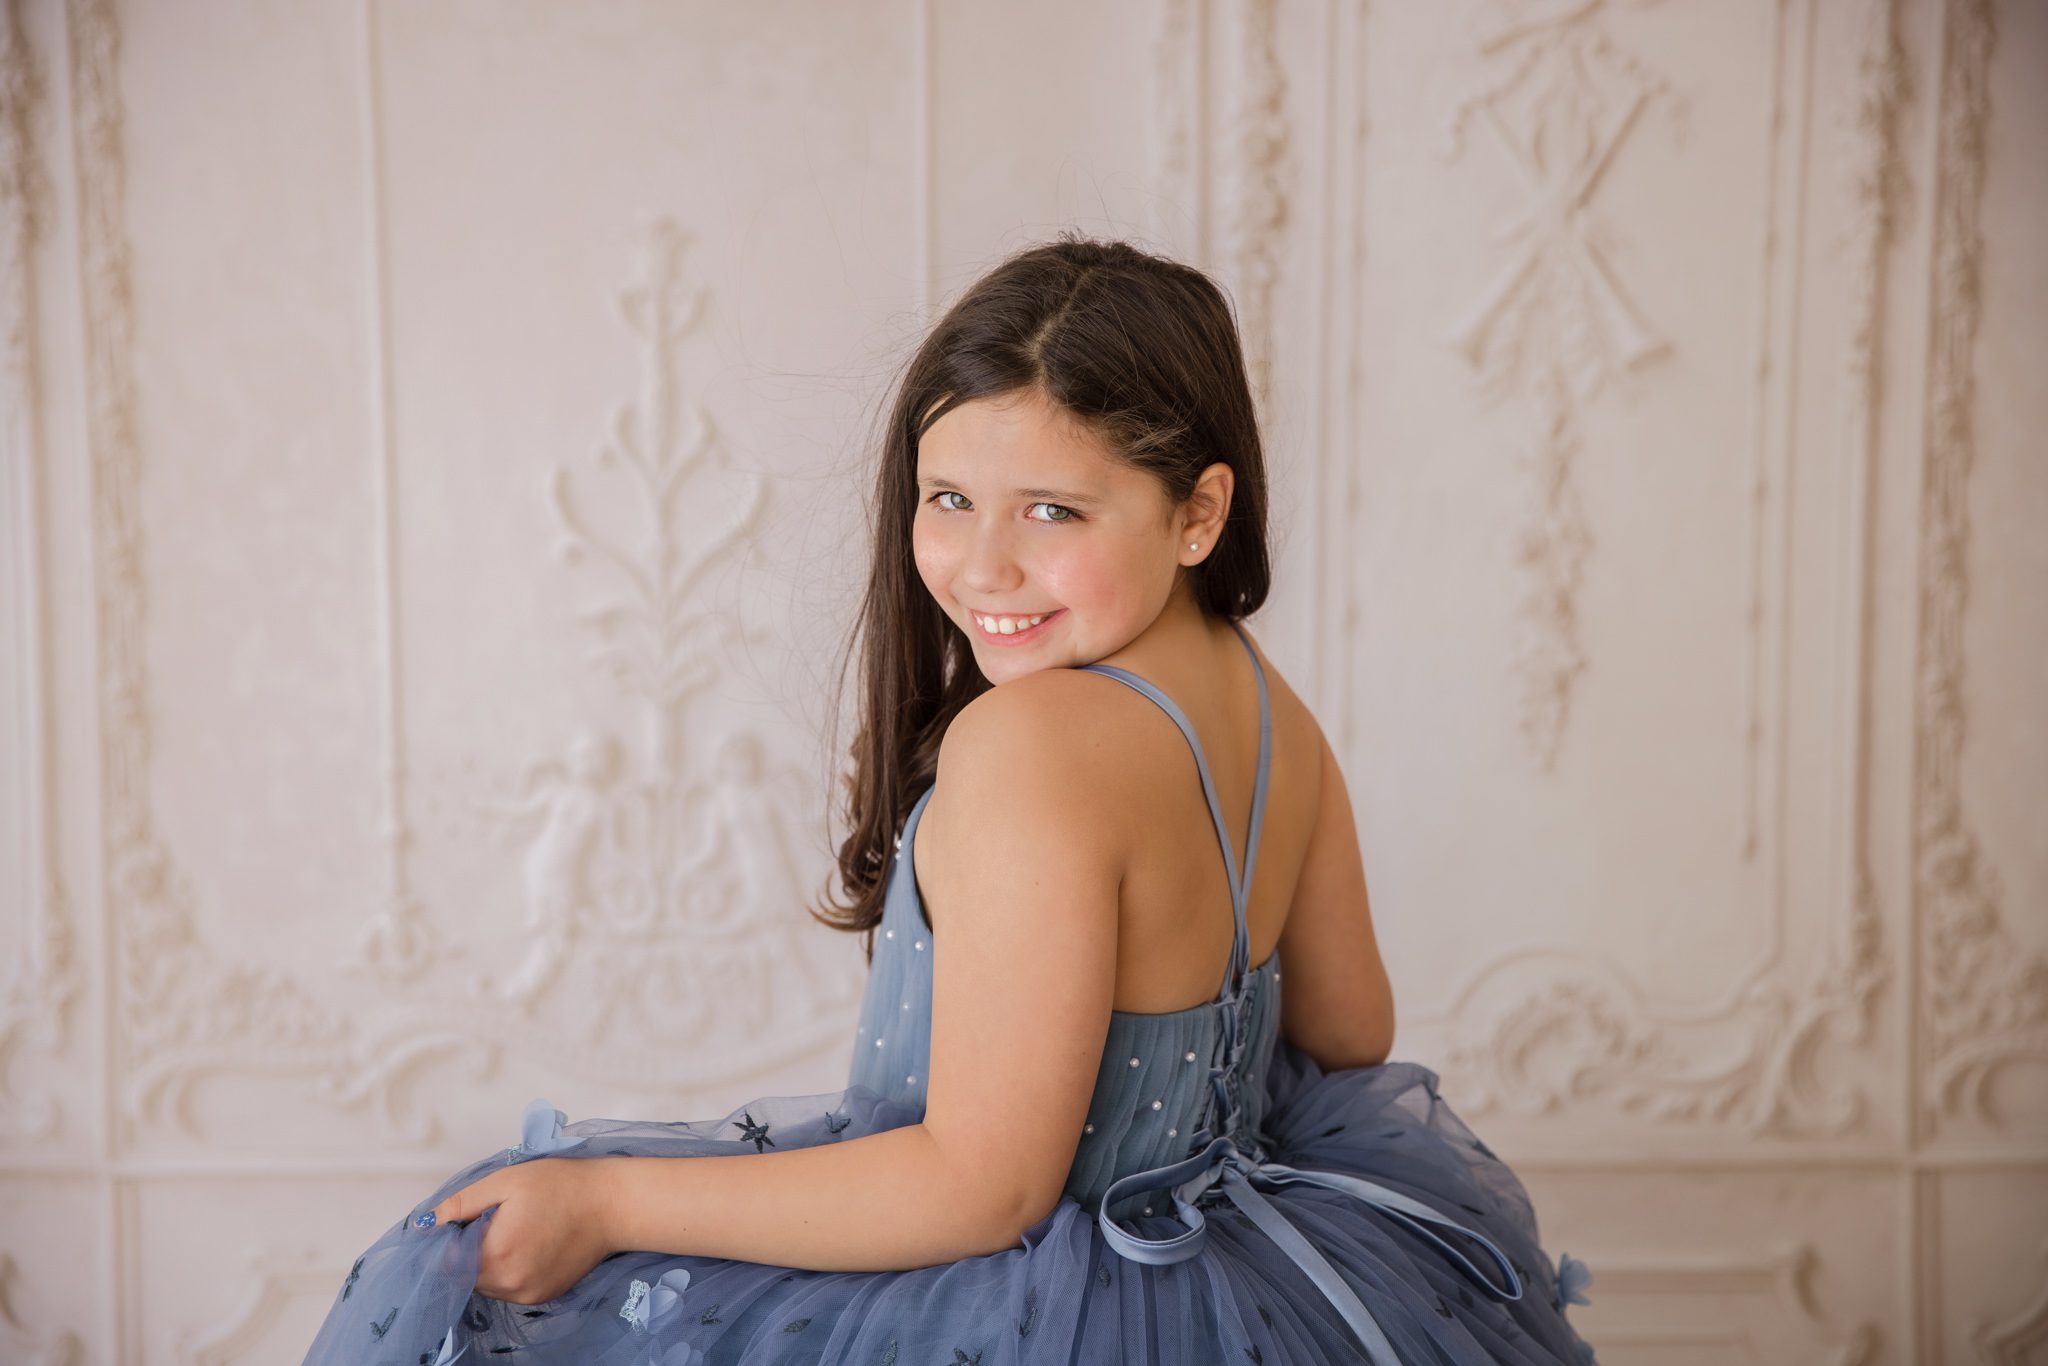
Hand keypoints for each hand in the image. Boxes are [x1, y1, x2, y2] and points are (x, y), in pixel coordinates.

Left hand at [427, 1156, 620, 1304]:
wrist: (612, 1205)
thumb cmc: (560, 1185)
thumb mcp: (506, 1181)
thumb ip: (461, 1205)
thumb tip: (425, 1224)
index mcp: (494, 1254)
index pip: (445, 1262)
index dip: (448, 1240)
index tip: (464, 1220)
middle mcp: (508, 1284)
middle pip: (463, 1275)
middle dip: (468, 1250)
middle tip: (497, 1218)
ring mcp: (526, 1295)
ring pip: (485, 1284)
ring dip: (488, 1262)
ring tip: (516, 1230)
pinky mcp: (542, 1298)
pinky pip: (509, 1289)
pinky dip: (509, 1271)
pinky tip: (530, 1245)